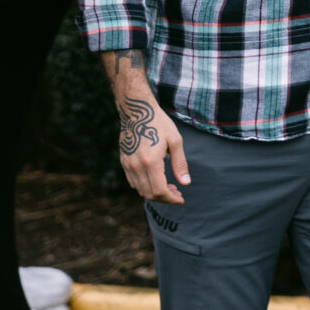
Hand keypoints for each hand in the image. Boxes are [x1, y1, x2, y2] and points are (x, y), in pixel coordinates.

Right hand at [103, 52, 189, 202]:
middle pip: (149, 194)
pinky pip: (133, 182)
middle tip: (177, 192)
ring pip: (140, 190)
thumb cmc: (159, 123)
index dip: (171, 199)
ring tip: (168, 186)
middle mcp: (136, 166)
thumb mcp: (175, 141)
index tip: (181, 198)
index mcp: (151, 162)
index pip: (159, 191)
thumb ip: (180, 164)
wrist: (137, 111)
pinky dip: (144, 186)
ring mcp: (128, 165)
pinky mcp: (124, 162)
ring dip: (154, 193)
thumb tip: (185, 183)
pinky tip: (155, 179)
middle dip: (165, 198)